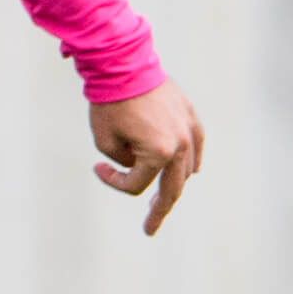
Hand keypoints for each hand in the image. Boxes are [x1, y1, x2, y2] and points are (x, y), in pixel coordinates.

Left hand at [90, 81, 205, 235]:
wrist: (125, 64)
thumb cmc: (110, 103)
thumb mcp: (106, 141)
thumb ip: (124, 162)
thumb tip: (138, 164)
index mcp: (160, 154)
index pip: (137, 185)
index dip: (113, 181)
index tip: (96, 169)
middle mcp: (182, 146)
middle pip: (171, 189)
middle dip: (159, 212)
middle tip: (149, 228)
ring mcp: (190, 131)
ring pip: (186, 169)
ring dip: (173, 185)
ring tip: (164, 202)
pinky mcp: (191, 117)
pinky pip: (196, 147)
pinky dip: (191, 162)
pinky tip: (189, 173)